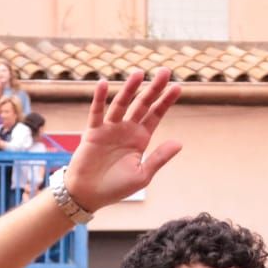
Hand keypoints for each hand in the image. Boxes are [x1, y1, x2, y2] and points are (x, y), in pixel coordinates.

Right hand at [65, 69, 181, 213]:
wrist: (88, 195)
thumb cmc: (115, 188)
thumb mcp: (142, 175)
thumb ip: (159, 158)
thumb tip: (179, 142)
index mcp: (140, 139)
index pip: (155, 115)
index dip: (166, 101)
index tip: (178, 87)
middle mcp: (126, 130)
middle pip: (142, 104)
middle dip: (153, 89)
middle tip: (165, 71)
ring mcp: (110, 129)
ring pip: (121, 104)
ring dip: (129, 89)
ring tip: (138, 73)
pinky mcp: (93, 132)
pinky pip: (96, 113)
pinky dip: (99, 99)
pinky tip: (104, 84)